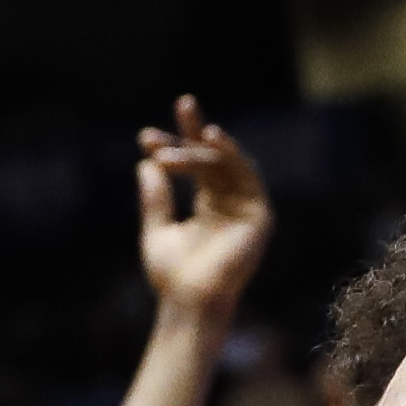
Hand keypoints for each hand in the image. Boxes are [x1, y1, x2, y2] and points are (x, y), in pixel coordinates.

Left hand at [134, 99, 269, 319]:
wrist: (191, 302)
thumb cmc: (173, 276)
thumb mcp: (157, 230)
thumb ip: (156, 198)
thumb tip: (145, 164)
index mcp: (210, 206)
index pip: (196, 165)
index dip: (176, 144)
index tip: (146, 136)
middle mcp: (230, 203)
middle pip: (214, 158)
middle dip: (195, 132)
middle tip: (182, 103)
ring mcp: (246, 208)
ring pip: (227, 163)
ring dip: (206, 145)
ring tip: (191, 130)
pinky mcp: (259, 215)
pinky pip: (248, 175)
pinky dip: (232, 155)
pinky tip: (212, 139)